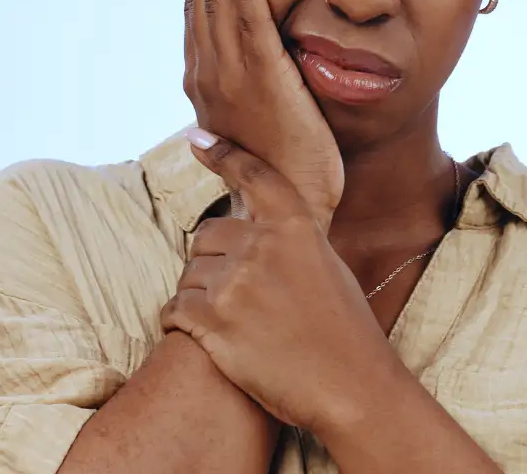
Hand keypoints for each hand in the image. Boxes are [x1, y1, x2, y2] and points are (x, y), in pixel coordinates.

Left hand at [161, 132, 405, 432]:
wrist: (352, 387)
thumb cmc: (346, 333)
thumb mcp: (327, 267)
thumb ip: (290, 242)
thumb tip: (255, 231)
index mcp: (296, 226)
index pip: (252, 176)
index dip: (221, 154)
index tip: (196, 139)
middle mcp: (263, 245)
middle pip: (205, 235)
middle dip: (211, 262)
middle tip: (235, 297)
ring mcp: (235, 282)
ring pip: (188, 275)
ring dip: (198, 298)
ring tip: (233, 326)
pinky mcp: (213, 322)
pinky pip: (174, 310)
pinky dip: (181, 323)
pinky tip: (206, 338)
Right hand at [181, 0, 343, 224]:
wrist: (286, 214)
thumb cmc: (283, 168)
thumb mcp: (261, 111)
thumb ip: (251, 77)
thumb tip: (245, 51)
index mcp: (206, 75)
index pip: (197, 0)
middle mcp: (206, 72)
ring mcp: (226, 79)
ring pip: (213, 1)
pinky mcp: (257, 86)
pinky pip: (245, 29)